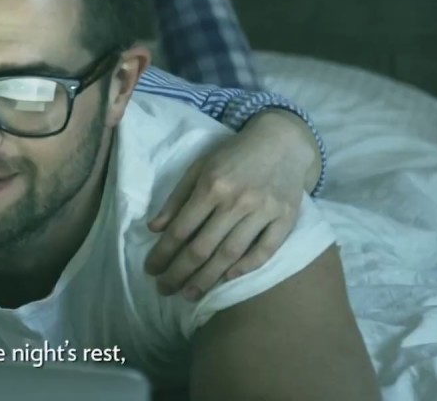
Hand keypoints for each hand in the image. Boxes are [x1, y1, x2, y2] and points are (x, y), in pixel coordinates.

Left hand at [144, 112, 313, 298]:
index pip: (181, 229)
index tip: (150, 270)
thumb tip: (154, 229)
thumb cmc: (233, 156)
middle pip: (203, 247)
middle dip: (180, 273)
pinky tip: (228, 279)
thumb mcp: (199, 168)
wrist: (281, 142)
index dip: (163, 253)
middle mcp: (237, 201)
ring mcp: (264, 211)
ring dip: (208, 278)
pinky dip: (246, 267)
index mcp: (211, 186)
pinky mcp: (286, 218)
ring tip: (190, 294)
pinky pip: (265, 250)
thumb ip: (177, 198)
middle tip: (164, 290)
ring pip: (231, 254)